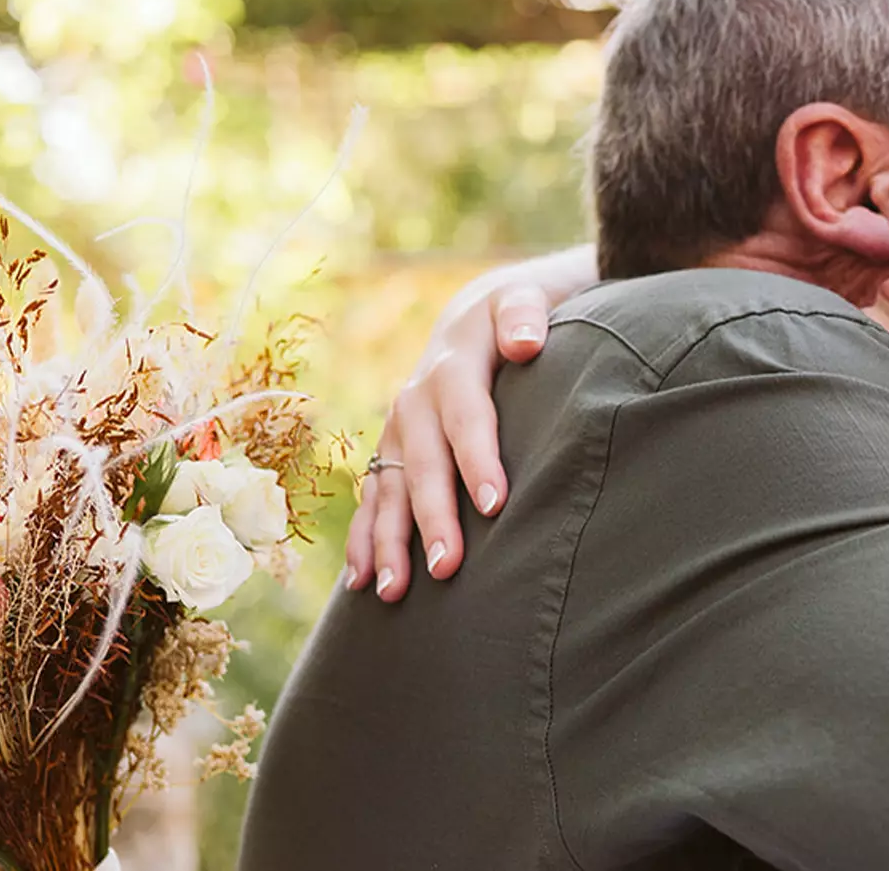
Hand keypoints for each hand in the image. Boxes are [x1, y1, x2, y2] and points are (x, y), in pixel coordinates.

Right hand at [344, 247, 595, 600]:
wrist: (474, 314)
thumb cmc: (518, 314)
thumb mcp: (526, 297)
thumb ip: (526, 313)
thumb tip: (527, 342)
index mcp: (453, 364)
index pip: (467, 416)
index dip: (478, 459)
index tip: (496, 504)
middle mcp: (416, 400)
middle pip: (422, 463)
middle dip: (432, 516)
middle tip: (446, 567)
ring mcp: (398, 430)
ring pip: (388, 488)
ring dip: (388, 540)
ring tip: (394, 591)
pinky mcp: (391, 452)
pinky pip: (372, 498)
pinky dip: (364, 539)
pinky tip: (361, 584)